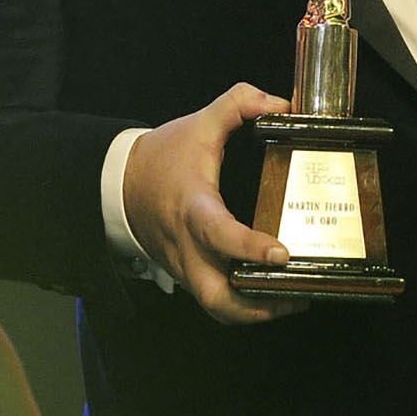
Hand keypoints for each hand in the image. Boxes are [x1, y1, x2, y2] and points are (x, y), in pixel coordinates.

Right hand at [123, 82, 307, 323]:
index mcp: (193, 208)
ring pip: (217, 307)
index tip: (282, 253)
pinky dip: (241, 303)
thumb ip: (239, 103)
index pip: (220, 235)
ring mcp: (185, 266)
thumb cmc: (161, 157)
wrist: (119, 183)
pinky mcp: (186, 274)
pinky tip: (268, 292)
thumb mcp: (199, 124)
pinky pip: (214, 300)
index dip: (250, 248)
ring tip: (291, 300)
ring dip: (254, 312)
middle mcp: (188, 246)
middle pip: (217, 297)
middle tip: (297, 294)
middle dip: (259, 306)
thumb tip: (279, 104)